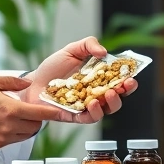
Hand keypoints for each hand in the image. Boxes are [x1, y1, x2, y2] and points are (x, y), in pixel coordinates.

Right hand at [0, 76, 64, 148]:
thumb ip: (12, 82)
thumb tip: (28, 83)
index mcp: (9, 109)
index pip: (39, 114)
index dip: (53, 113)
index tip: (61, 112)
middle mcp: (8, 126)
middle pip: (36, 127)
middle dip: (38, 119)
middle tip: (32, 110)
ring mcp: (1, 138)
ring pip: (26, 136)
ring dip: (28, 127)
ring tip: (19, 117)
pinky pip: (13, 140)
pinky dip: (16, 133)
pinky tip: (7, 124)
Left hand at [23, 36, 137, 123]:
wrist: (32, 82)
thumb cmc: (53, 68)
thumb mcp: (71, 50)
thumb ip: (88, 45)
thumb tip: (104, 52)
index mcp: (99, 78)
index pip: (120, 81)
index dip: (129, 80)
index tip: (131, 77)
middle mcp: (96, 93)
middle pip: (118, 97)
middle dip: (124, 92)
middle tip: (122, 86)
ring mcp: (86, 106)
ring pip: (107, 110)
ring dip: (112, 103)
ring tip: (107, 94)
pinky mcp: (75, 116)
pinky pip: (89, 118)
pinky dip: (94, 113)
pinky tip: (92, 104)